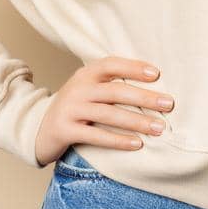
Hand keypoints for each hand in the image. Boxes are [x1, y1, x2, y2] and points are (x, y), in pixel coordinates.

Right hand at [33, 56, 175, 166]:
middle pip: (115, 91)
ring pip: (108, 114)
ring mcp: (69, 109)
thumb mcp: (88, 89)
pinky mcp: (65, 130)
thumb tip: (154, 85)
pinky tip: (137, 144)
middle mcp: (77, 88)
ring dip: (137, 121)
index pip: (111, 64)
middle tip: (169, 104)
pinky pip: (95, 135)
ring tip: (159, 128)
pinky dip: (118, 140)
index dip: (133, 67)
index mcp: (85, 74)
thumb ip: (111, 83)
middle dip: (144, 98)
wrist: (38, 128)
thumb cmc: (75, 107)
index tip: (156, 74)